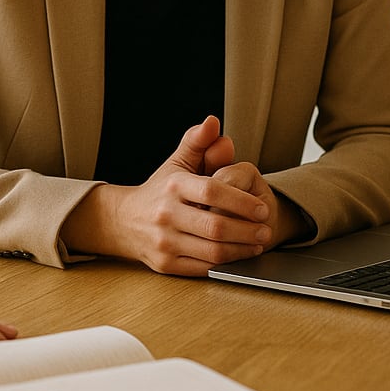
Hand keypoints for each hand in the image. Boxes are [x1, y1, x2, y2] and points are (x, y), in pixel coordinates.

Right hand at [61, 116, 274, 275]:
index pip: (212, 192)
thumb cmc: (159, 192)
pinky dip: (226, 263)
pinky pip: (203, 267)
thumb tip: (213, 123)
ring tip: (258, 243)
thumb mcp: (176, 163)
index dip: (242, 201)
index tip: (262, 207)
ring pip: (213, 251)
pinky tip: (239, 255)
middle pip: (216, 226)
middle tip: (266, 229)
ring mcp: (164, 242)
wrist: (123, 222)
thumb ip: (197, 142)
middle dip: (247, 230)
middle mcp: (166, 214)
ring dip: (242, 249)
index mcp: (173, 186)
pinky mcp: (165, 264)